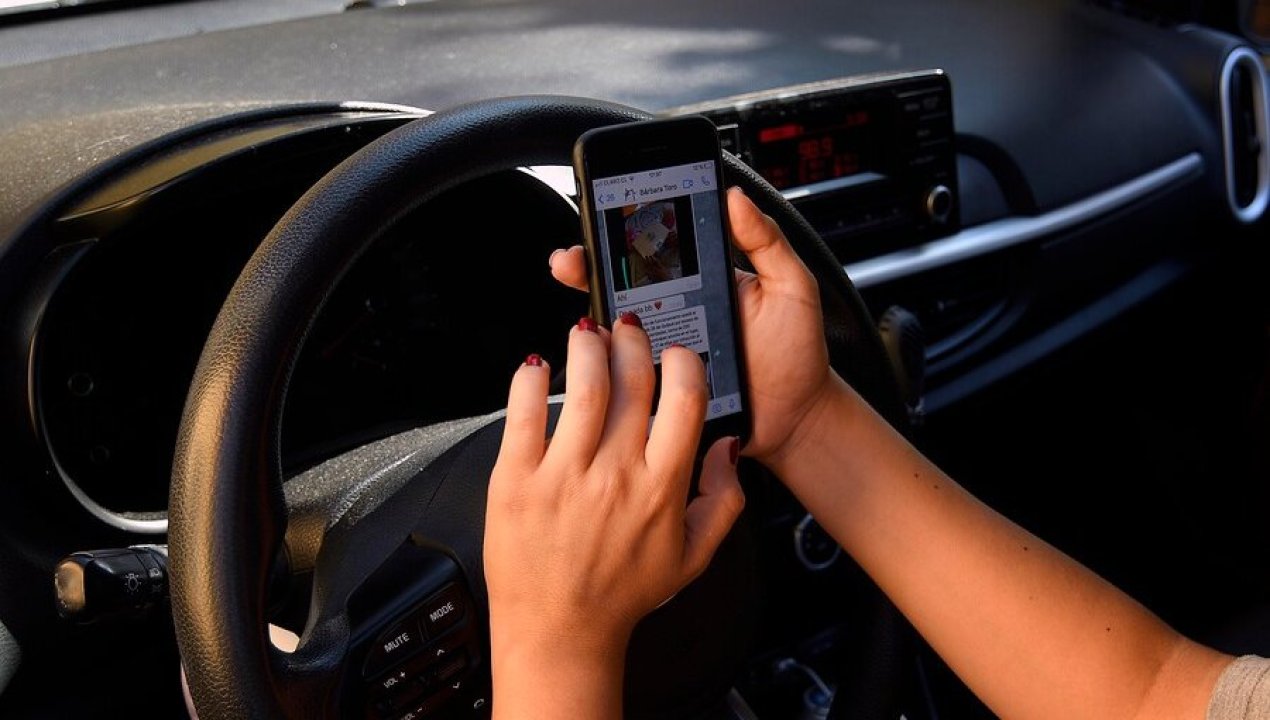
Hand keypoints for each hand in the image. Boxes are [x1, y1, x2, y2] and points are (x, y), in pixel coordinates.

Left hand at [484, 315, 744, 717]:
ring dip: (586, 346)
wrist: (559, 632)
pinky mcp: (516, 480)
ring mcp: (563, 475)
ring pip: (581, 386)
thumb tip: (728, 448)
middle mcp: (615, 475)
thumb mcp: (693, 556)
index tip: (675, 353)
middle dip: (631, 341)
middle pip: (631, 381)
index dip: (684, 363)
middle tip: (625, 331)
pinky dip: (529, 379)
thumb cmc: (621, 594)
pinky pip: (522, 413)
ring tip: (585, 332)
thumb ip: (723, 499)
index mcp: (661, 487)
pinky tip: (536, 366)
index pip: (685, 400)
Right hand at [550, 187, 835, 468]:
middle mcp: (672, 314)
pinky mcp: (659, 390)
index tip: (600, 217)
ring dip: (589, 316)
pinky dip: (604, 366)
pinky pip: (624, 377)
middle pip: (617, 284)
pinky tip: (598, 354)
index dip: (620, 232)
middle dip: (587, 266)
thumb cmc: (797, 353)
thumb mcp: (791, 287)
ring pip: (614, 330)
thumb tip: (736, 196)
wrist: (799, 420)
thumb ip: (766, 241)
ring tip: (584, 309)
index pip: (650, 250)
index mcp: (698, 282)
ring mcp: (662, 353)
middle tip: (571, 261)